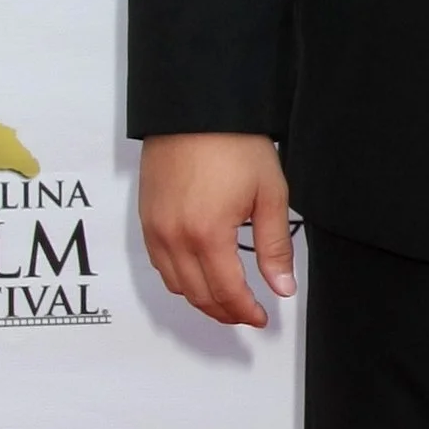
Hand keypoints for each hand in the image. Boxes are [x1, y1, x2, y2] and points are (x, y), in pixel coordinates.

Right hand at [139, 131, 295, 328]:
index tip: (261, 318)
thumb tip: (282, 287)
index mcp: (207, 235)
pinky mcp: (145, 218)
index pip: (227, 293)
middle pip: (198, 296)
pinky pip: (159, 264)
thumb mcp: (268, 195)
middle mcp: (174, 238)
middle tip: (247, 314)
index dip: (245, 312)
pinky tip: (199, 275)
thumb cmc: (234, 145)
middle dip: (225, 312)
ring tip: (226, 300)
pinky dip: (179, 279)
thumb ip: (274, 247)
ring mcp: (155, 229)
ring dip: (201, 299)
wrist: (195, 110)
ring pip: (176, 285)